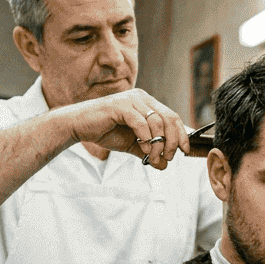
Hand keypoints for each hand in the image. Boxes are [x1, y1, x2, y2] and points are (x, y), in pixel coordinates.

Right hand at [49, 88, 189, 168]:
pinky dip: (145, 138)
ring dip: (158, 143)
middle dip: (173, 141)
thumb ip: (149, 152)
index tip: (185, 152)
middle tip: (169, 157)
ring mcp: (131, 100)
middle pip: (169, 118)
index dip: (182, 135)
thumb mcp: (132, 145)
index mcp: (147, 103)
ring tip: (153, 156)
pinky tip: (143, 148)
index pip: (172, 117)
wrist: (79, 127)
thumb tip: (165, 165)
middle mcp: (142, 98)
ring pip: (157, 122)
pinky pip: (141, 123)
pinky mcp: (121, 106)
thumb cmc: (105, 132)